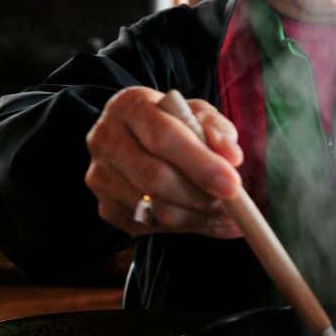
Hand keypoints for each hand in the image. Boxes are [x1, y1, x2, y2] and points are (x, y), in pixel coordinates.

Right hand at [85, 87, 245, 238]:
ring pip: (154, 208)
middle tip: (235, 207)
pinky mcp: (106, 207)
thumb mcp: (198, 114)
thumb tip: (232, 156)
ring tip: (229, 217)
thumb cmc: (174, 122)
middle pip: (154, 178)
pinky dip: (188, 228)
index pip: (163, 136)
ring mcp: (101, 177)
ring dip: (198, 217)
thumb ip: (217, 130)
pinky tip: (210, 221)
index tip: (233, 184)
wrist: (137, 136)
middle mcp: (106, 140)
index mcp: (130, 106)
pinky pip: (151, 226)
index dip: (200, 164)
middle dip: (201, 197)